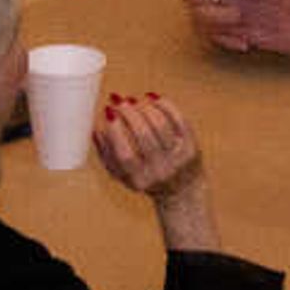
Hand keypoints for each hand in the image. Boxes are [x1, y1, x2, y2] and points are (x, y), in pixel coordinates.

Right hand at [93, 91, 207, 199]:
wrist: (181, 191)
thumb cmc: (146, 178)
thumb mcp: (122, 175)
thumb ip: (106, 154)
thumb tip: (97, 128)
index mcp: (139, 179)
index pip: (126, 155)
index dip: (115, 132)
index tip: (109, 113)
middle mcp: (160, 170)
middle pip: (144, 136)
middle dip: (130, 113)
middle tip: (120, 101)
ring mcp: (178, 158)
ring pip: (161, 125)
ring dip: (145, 108)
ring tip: (134, 100)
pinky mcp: (192, 146)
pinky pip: (179, 120)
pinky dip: (165, 105)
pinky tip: (152, 98)